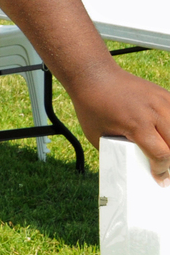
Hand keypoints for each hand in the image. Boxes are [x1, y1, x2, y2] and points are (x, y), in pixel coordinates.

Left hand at [66, 65, 169, 183]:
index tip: (160, 178)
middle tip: (165, 169)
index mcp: (137, 125)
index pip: (162, 155)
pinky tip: (166, 134)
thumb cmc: (92, 107)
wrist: (94, 76)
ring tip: (165, 151)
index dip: (162, 170)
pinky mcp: (165, 95)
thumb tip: (128, 166)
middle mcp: (154, 112)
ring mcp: (162, 101)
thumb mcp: (97, 135)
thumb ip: (116, 151)